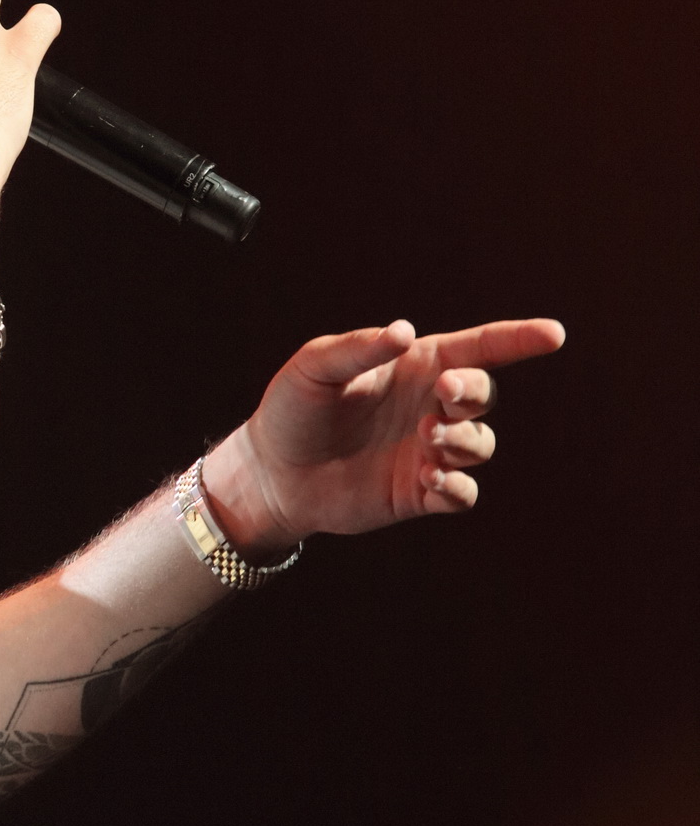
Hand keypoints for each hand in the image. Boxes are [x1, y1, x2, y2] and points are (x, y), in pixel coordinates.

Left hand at [202, 317, 565, 552]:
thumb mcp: (314, 369)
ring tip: (429, 440)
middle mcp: (429, 405)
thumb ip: (358, 348)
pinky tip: (432, 479)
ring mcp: (428, 450)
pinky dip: (457, 486)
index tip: (554, 334)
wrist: (271, 474)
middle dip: (474, 393)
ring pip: (480, 444)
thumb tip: (406, 332)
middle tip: (443, 397)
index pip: (478, 347)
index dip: (518, 339)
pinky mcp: (420, 492)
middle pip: (484, 394)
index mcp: (414, 366)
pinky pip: (462, 493)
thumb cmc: (291, 410)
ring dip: (465, 441)